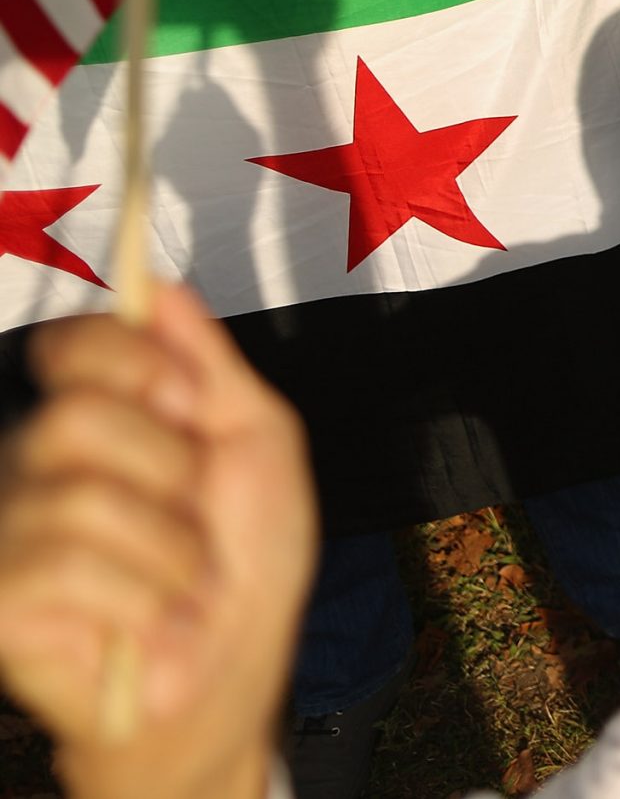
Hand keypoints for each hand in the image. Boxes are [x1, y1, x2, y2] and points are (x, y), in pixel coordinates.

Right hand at [0, 286, 315, 798]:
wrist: (233, 670)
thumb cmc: (246, 560)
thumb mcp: (257, 446)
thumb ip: (209, 365)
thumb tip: (159, 288)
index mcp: (99, 417)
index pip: (71, 345)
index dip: (128, 358)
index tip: (188, 401)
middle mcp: (36, 464)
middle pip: (75, 417)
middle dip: (167, 469)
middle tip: (193, 516)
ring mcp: (9, 531)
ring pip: (81, 499)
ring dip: (167, 547)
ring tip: (180, 582)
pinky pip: (66, 567)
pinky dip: (140, 596)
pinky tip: (149, 619)